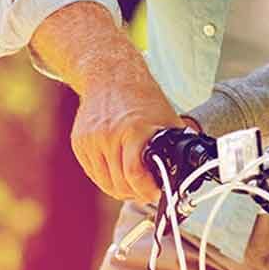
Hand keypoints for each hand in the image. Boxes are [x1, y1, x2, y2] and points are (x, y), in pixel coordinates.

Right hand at [71, 71, 184, 203]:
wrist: (111, 75)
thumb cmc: (141, 95)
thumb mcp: (165, 116)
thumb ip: (175, 141)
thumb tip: (189, 164)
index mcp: (132, 130)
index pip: (134, 173)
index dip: (146, 190)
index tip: (155, 194)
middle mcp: (108, 136)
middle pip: (119, 183)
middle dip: (136, 193)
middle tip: (147, 193)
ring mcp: (90, 141)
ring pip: (105, 182)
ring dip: (121, 189)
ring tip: (135, 187)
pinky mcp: (79, 143)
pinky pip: (93, 172)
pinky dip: (107, 178)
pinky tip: (119, 174)